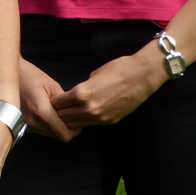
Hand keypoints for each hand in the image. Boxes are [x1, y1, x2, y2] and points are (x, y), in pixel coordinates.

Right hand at [18, 58, 76, 141]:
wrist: (8, 74)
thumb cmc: (30, 76)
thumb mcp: (52, 86)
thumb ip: (65, 104)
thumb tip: (74, 116)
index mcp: (41, 112)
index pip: (65, 135)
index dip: (74, 129)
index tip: (74, 117)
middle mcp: (33, 123)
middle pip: (59, 137)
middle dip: (66, 128)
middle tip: (65, 113)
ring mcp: (26, 125)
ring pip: (50, 135)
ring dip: (55, 126)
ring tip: (53, 110)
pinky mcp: (22, 125)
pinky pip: (41, 130)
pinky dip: (46, 124)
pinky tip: (43, 111)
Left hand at [52, 45, 166, 129]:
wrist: (142, 77)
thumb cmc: (117, 69)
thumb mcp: (93, 75)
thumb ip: (82, 88)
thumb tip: (75, 95)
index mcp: (81, 94)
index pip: (57, 104)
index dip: (54, 102)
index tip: (55, 99)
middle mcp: (88, 109)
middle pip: (63, 117)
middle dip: (60, 112)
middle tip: (61, 108)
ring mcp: (99, 118)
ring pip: (75, 125)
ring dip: (71, 119)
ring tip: (72, 112)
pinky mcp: (109, 122)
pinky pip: (90, 125)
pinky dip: (84, 121)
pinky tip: (85, 114)